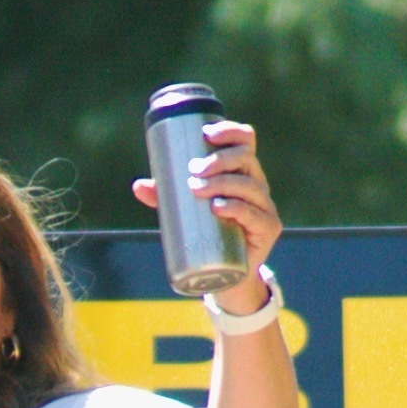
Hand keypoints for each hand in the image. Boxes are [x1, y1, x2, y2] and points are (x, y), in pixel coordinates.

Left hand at [133, 118, 283, 313]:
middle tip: (194, 169)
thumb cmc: (207, 235)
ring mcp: (265, 207)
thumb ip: (165, 197)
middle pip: (246, 159)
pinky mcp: (268, 229)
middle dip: (219, 160)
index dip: (230, 132)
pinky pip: (254, 214)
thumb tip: (138, 186)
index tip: (205, 133)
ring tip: (197, 189)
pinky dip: (235, 208)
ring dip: (222, 183)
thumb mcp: (184, 212)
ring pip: (249, 186)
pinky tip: (218, 207)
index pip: (245, 142)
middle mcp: (257, 185)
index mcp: (242, 173)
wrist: (226, 275)